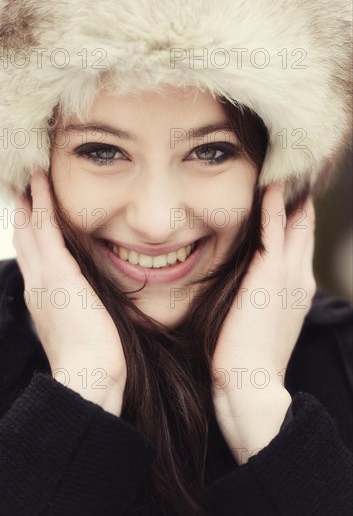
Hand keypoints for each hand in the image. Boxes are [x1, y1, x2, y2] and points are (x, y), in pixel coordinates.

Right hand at [13, 171, 126, 415]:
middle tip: (22, 187)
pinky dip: (41, 202)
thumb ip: (79, 309)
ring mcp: (43, 276)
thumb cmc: (92, 358)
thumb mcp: (81, 328)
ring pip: (30, 228)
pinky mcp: (57, 272)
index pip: (31, 257)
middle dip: (22, 212)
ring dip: (29, 199)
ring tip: (31, 176)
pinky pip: (45, 227)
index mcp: (42, 297)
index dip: (27, 233)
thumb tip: (87, 301)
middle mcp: (36, 283)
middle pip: (23, 239)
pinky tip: (41, 182)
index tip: (28, 213)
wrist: (88, 376)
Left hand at [211, 183, 315, 458]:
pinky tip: (270, 184)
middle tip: (292, 169)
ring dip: (291, 195)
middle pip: (304, 227)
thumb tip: (245, 282)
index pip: (299, 242)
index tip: (287, 193)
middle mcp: (300, 276)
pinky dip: (274, 206)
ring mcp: (289, 274)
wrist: (249, 383)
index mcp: (297, 288)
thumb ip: (259, 296)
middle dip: (299, 199)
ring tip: (285, 166)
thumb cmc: (246, 356)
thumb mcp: (259, 320)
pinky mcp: (271, 274)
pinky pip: (275, 230)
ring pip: (295, 223)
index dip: (296, 217)